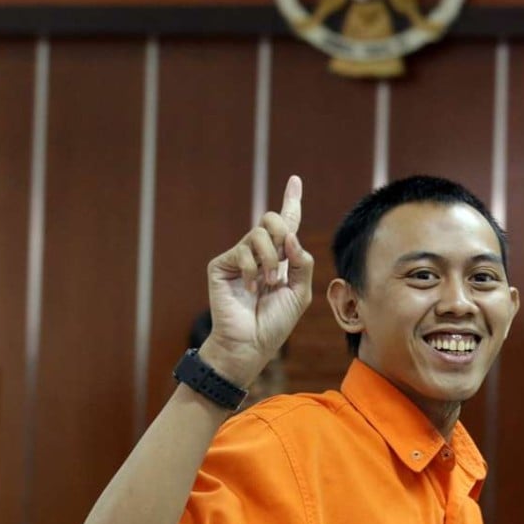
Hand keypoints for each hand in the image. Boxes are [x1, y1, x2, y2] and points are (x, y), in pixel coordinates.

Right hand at [200, 176, 313, 385]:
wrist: (251, 344)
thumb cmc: (275, 323)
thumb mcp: (300, 293)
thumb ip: (301, 262)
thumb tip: (290, 236)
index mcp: (280, 259)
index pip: (287, 225)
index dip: (291, 202)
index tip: (295, 180)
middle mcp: (258, 254)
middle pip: (272, 219)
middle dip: (283, 233)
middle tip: (283, 262)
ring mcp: (239, 257)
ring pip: (259, 233)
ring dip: (270, 260)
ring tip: (266, 284)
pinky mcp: (221, 265)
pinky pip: (243, 251)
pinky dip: (252, 271)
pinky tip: (249, 289)